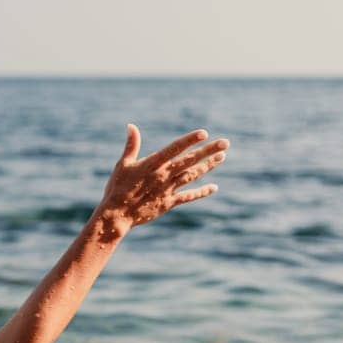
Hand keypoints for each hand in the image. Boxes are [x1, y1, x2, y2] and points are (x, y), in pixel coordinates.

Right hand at [94, 125, 226, 234]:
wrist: (116, 216)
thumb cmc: (117, 188)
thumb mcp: (122, 165)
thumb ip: (131, 145)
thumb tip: (131, 126)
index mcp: (152, 164)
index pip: (174, 149)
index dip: (189, 140)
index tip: (204, 133)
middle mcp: (163, 175)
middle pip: (190, 160)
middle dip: (208, 151)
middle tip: (225, 142)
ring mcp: (168, 189)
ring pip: (192, 175)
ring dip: (208, 166)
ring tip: (222, 157)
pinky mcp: (168, 203)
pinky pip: (188, 196)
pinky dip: (201, 192)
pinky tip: (213, 187)